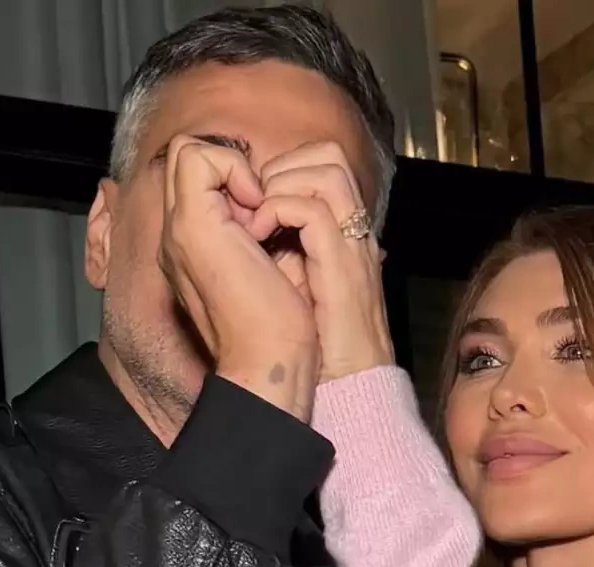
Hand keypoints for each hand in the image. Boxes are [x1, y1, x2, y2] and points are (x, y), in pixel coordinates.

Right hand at [157, 135, 318, 419]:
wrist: (272, 362)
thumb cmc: (282, 329)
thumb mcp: (275, 269)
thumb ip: (264, 237)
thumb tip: (290, 207)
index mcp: (196, 248)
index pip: (198, 178)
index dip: (235, 176)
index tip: (270, 212)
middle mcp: (178, 236)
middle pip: (187, 158)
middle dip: (232, 166)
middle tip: (266, 202)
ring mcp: (179, 230)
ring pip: (187, 151)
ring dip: (233, 168)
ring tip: (263, 210)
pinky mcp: (192, 226)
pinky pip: (197, 157)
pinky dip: (232, 169)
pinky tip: (260, 210)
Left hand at [250, 142, 394, 382]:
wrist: (329, 385)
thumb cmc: (304, 342)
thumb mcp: (287, 277)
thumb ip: (279, 240)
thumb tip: (244, 212)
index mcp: (336, 228)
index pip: (317, 161)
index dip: (277, 169)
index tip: (247, 207)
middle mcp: (349, 228)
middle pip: (327, 153)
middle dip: (278, 169)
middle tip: (251, 210)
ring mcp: (350, 242)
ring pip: (325, 167)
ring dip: (277, 186)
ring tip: (255, 224)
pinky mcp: (343, 264)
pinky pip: (312, 208)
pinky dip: (278, 213)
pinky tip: (260, 240)